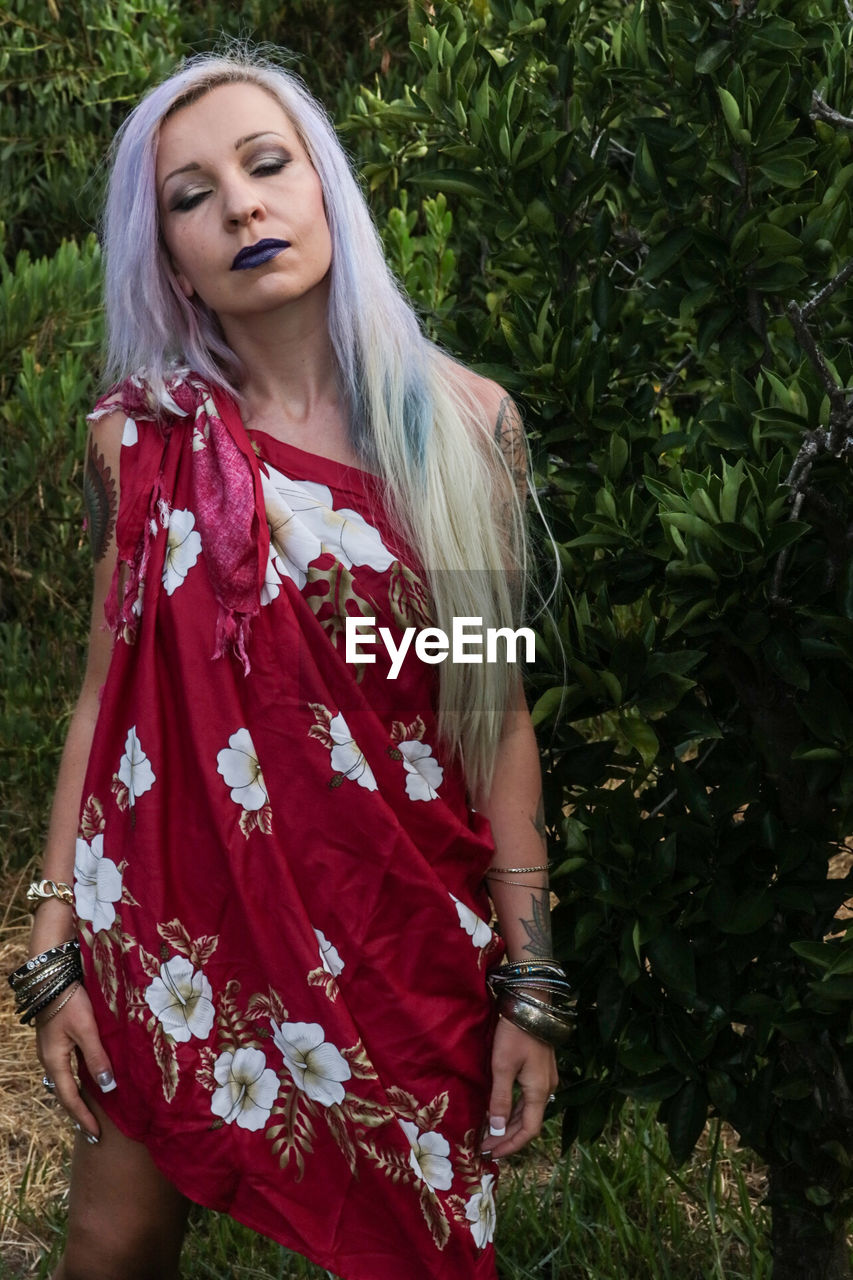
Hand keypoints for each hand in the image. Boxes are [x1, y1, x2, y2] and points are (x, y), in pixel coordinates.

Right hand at [36, 984, 114, 1140]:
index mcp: (54, 1061)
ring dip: (78, 1098)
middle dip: (79, 1113)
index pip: (70, 1098)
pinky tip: (88, 1082)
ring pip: (65, 1082)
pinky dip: (77, 1082)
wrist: (52, 978)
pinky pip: (67, 1069)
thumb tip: (107, 1087)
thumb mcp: (86, 1029)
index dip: (83, 1117)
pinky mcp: (56, 1041)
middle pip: (65, 1094)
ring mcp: (51, 1050)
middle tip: (93, 1132)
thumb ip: (96, 1057)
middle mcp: (49, 1060)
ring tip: (91, 1113)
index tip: (96, 1135)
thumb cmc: (70, 1001)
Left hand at [481, 1016, 557, 1158]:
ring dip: (510, 1124)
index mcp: (539, 1091)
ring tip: (489, 1132)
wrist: (530, 1003)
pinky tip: (499, 1109)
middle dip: (507, 1136)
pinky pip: (528, 1097)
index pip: (529, 1130)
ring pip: (528, 1110)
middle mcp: (546, 1088)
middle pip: (528, 1122)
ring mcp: (545, 1078)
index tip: (491, 1153)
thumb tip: (497, 1129)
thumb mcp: (502, 1067)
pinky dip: (513, 1108)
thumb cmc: (515, 1034)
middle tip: (485, 1146)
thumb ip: (500, 1099)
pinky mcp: (540, 1069)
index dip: (511, 1145)